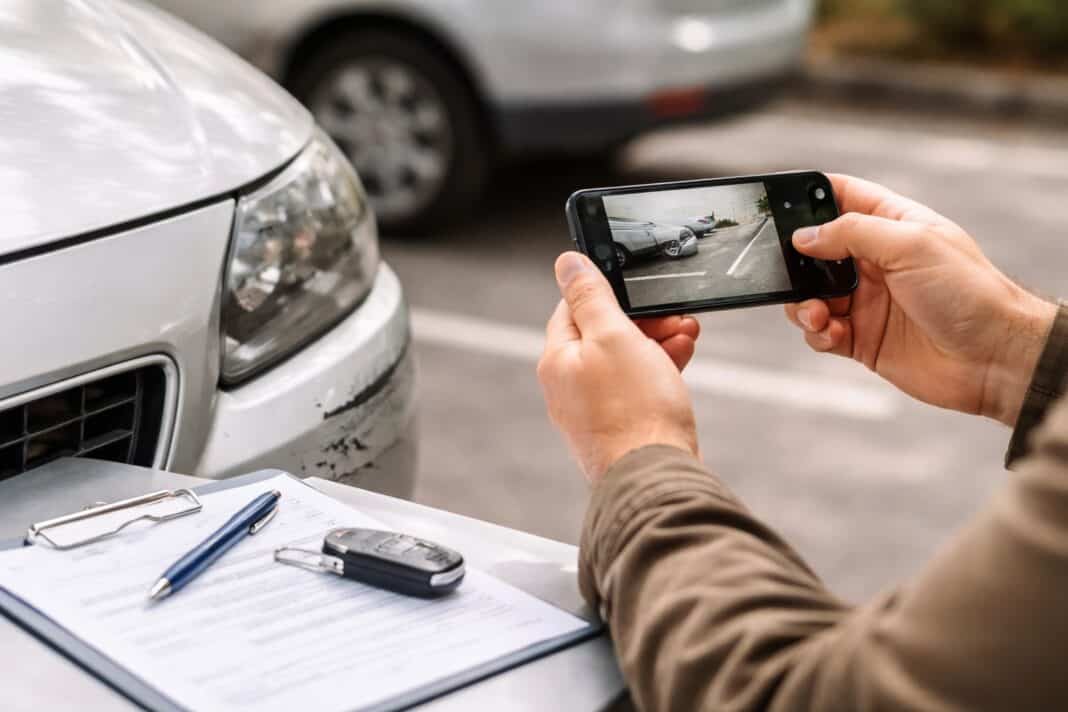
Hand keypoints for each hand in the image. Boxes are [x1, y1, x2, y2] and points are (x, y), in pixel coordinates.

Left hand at [538, 252, 699, 481]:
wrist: (656, 477)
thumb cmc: (634, 412)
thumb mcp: (613, 336)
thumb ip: (589, 296)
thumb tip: (566, 263)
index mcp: (557, 360)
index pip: (573, 308)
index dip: (609, 293)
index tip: (641, 292)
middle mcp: (568, 386)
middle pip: (602, 335)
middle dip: (643, 320)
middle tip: (674, 316)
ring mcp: (592, 410)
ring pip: (624, 361)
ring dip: (657, 342)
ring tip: (687, 335)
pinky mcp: (618, 428)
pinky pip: (635, 388)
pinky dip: (658, 371)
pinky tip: (679, 364)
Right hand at [785, 174, 1056, 426]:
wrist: (994, 359)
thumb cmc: (968, 293)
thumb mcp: (911, 245)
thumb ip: (853, 233)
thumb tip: (803, 236)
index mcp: (891, 225)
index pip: (842, 197)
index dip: (809, 196)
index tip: (776, 205)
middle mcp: (874, 261)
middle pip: (814, 251)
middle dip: (794, 261)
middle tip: (786, 271)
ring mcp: (865, 301)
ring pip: (809, 295)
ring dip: (801, 304)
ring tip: (816, 314)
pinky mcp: (860, 339)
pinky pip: (819, 332)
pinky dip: (815, 333)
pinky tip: (830, 333)